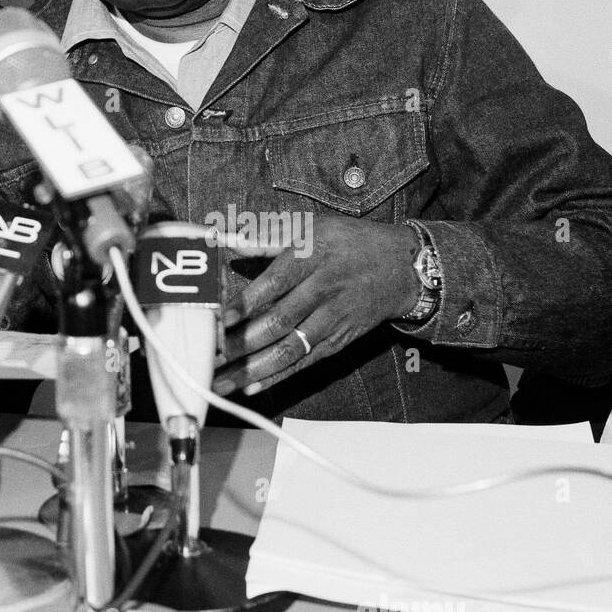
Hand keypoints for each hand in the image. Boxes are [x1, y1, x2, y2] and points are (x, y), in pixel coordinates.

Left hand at [213, 214, 419, 397]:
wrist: (402, 267)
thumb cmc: (348, 241)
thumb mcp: (310, 225)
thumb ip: (265, 234)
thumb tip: (225, 238)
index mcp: (311, 257)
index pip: (274, 283)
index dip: (246, 303)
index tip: (220, 319)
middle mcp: (321, 291)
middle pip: (278, 322)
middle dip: (241, 344)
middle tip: (209, 357)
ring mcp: (331, 319)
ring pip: (289, 349)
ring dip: (253, 369)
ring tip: (221, 382)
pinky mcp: (339, 340)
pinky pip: (305, 362)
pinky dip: (279, 376)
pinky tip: (252, 386)